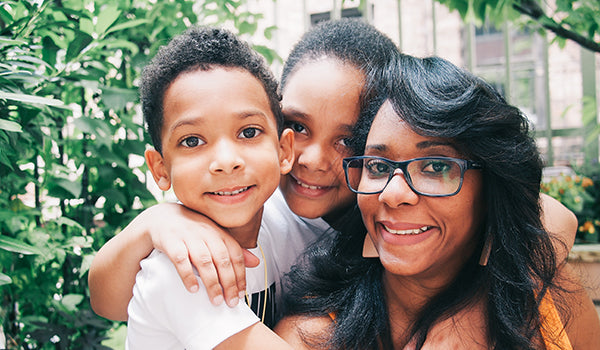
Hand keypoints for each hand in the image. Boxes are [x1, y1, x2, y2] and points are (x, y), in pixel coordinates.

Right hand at [144, 203, 258, 305]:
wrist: (162, 217)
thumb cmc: (192, 230)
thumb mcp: (215, 236)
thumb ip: (234, 249)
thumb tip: (256, 262)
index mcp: (219, 232)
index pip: (235, 254)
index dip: (240, 275)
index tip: (242, 293)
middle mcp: (206, 233)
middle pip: (222, 259)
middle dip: (229, 283)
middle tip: (231, 302)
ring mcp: (188, 236)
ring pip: (204, 261)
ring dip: (212, 283)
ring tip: (216, 300)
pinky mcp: (171, 241)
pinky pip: (181, 260)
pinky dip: (188, 276)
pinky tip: (193, 289)